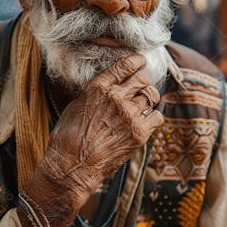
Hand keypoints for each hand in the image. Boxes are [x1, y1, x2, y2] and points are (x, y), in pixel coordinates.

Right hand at [40, 54, 163, 204]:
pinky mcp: (139, 133)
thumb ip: (96, 91)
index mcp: (99, 87)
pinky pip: (157, 116)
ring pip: (151, 95)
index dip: (136, 61)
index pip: (125, 65)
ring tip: (143, 104)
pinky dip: (153, 117)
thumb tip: (110, 84)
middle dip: (143, 81)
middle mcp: (116, 97)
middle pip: (142, 79)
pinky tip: (145, 120)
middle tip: (141, 87)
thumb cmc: (69, 136)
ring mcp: (129, 115)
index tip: (141, 61)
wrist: (72, 165)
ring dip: (148, 98)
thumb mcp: (77, 104)